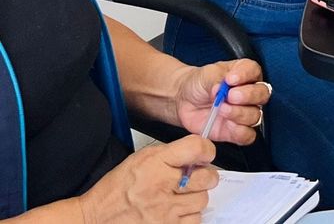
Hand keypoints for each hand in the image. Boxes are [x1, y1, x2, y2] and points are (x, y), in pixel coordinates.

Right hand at [78, 135, 216, 222]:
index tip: (205, 155)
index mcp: (154, 163)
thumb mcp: (141, 159)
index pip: (196, 148)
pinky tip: (176, 212)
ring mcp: (164, 213)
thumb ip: (171, 153)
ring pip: (201, 201)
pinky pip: (193, 221)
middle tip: (197, 178)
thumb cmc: (118, 188)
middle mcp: (160, 187)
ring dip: (194, 198)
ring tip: (180, 197)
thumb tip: (199, 154)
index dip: (206, 150)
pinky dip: (188, 217)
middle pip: (206, 178)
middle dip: (206, 176)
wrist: (96, 218)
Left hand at [175, 60, 270, 145]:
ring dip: (240, 113)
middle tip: (230, 95)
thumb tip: (222, 88)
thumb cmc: (199, 83)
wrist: (183, 100)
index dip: (246, 75)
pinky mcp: (236, 131)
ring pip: (256, 116)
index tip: (230, 79)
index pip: (254, 71)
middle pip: (262, 94)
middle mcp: (248, 93)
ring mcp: (244, 113)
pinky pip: (248, 135)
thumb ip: (216, 79)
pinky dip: (240, 132)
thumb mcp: (206, 75)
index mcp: (244, 73)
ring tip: (222, 109)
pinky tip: (228, 125)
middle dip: (248, 95)